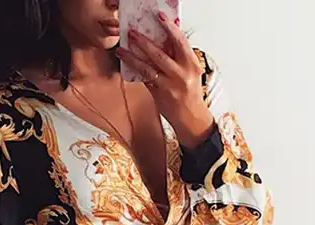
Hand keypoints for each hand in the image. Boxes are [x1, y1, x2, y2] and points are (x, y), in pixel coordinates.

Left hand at [118, 15, 215, 148]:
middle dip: (143, 42)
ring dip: (132, 57)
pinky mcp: (159, 96)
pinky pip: (145, 80)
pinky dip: (136, 71)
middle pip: (159, 54)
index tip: (160, 16)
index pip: (180, 42)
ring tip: (122, 49)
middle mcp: (181, 75)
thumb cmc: (191, 91)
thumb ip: (180, 54)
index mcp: (191, 64)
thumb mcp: (191, 70)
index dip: (169, 27)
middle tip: (132, 32)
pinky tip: (127, 63)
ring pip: (147, 68)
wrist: (191, 117)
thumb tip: (170, 33)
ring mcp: (169, 86)